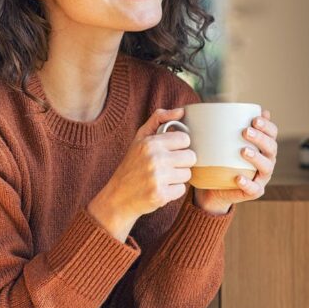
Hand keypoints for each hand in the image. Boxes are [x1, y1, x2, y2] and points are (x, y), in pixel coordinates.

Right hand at [88, 108, 195, 240]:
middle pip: (190, 157)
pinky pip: (182, 190)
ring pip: (187, 174)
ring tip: (162, 178)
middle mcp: (154, 158)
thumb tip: (181, 111)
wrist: (117, 197)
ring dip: (177, 177)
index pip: (185, 139)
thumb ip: (159, 119)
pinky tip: (160, 189)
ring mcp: (158, 178)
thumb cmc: (132, 165)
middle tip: (167, 166)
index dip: (179, 146)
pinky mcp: (161, 195)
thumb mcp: (140, 138)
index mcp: (150, 143)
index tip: (169, 151)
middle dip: (181, 162)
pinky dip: (173, 191)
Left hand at [193, 110, 278, 214]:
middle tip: (245, 131)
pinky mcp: (253, 191)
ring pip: (266, 167)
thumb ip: (226, 125)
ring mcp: (261, 177)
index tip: (254, 119)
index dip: (267, 126)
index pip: (272, 133)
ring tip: (243, 151)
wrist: (214, 187)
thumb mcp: (222, 141)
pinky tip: (238, 178)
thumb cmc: (220, 158)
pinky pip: (254, 189)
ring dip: (256, 158)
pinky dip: (247, 183)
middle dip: (260, 138)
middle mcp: (266, 160)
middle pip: (271, 148)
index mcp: (263, 146)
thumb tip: (224, 104)